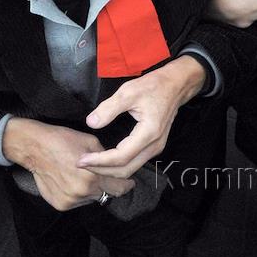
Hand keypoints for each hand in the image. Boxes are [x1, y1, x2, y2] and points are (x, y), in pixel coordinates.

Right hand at [2, 119, 134, 210]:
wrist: (34, 147)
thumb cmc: (61, 140)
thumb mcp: (90, 142)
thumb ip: (106, 157)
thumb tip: (114, 166)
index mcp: (93, 177)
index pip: (119, 188)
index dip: (126, 185)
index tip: (129, 182)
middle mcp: (83, 192)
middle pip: (106, 194)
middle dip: (107, 185)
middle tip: (102, 175)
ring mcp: (71, 200)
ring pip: (91, 199)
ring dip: (92, 190)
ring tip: (82, 176)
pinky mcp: (61, 204)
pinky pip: (78, 202)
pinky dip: (78, 194)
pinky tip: (71, 180)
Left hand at [76, 55, 204, 178]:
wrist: (175, 85)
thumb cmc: (153, 86)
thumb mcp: (128, 92)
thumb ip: (109, 108)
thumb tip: (91, 123)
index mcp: (148, 134)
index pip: (121, 157)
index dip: (100, 161)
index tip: (81, 160)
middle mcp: (154, 146)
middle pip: (126, 169)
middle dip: (102, 170)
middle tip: (81, 164)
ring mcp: (156, 148)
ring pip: (131, 168)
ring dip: (110, 170)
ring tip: (90, 163)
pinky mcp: (154, 146)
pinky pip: (134, 162)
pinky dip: (118, 165)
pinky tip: (105, 158)